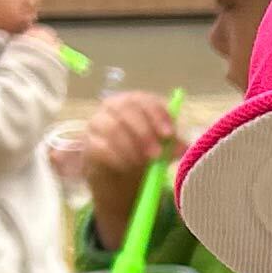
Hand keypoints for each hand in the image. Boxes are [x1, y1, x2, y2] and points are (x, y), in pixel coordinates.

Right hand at [82, 90, 182, 240]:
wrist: (119, 172)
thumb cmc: (143, 150)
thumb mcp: (161, 145)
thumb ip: (172, 144)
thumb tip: (183, 147)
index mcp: (133, 101)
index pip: (143, 100)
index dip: (158, 115)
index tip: (169, 135)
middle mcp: (112, 107)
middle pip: (125, 109)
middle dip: (144, 132)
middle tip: (157, 154)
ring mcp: (97, 124)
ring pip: (112, 128)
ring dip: (131, 147)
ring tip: (144, 163)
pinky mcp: (88, 144)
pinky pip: (101, 148)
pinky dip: (118, 158)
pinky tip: (128, 167)